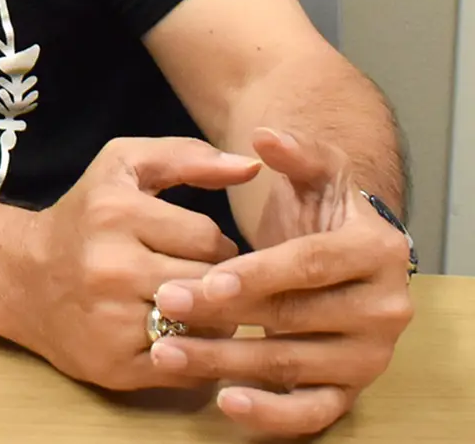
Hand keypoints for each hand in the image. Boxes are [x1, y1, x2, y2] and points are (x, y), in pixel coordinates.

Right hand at [10, 137, 259, 390]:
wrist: (22, 278)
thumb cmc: (85, 217)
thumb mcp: (121, 167)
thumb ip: (185, 156)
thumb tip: (250, 166)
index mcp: (115, 213)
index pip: (210, 238)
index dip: (215, 245)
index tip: (198, 250)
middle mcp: (110, 267)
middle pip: (211, 284)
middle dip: (218, 285)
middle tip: (202, 282)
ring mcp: (111, 321)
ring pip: (208, 328)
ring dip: (213, 321)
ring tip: (193, 309)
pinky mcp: (116, 366)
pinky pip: (190, 369)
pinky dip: (196, 356)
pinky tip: (178, 338)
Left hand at [147, 128, 413, 436]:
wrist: (347, 254)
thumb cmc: (323, 208)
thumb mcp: (317, 170)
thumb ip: (294, 152)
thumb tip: (265, 137)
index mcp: (376, 251)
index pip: (309, 264)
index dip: (258, 272)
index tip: (207, 278)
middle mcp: (384, 308)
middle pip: (294, 317)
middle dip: (226, 314)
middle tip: (166, 306)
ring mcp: (369, 353)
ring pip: (293, 364)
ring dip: (227, 363)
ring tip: (167, 351)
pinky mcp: (351, 388)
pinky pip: (314, 411)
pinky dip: (271, 414)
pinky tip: (224, 401)